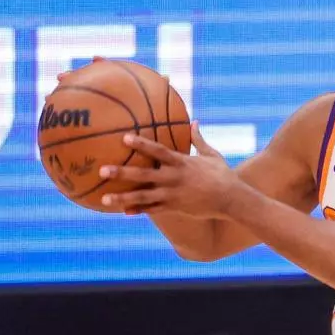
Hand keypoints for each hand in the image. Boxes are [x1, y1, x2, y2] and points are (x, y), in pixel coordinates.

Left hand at [99, 122, 238, 217]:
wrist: (232, 199)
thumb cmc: (224, 175)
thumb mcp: (212, 155)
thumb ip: (199, 139)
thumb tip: (194, 121)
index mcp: (181, 163)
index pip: (158, 151)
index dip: (141, 144)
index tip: (124, 138)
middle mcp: (174, 178)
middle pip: (143, 175)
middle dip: (122, 173)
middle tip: (102, 170)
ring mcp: (173, 195)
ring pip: (143, 196)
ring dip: (123, 197)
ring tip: (105, 198)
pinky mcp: (175, 207)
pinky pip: (153, 210)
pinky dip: (139, 210)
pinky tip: (124, 212)